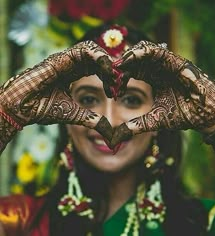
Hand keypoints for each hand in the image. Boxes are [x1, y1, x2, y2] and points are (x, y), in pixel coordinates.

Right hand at [0, 41, 114, 147]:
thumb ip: (94, 121)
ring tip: (115, 75)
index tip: (116, 92)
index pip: (98, 69)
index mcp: (74, 74)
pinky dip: (98, 56)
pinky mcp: (61, 58)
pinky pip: (84, 50)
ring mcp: (66, 59)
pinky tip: (107, 68)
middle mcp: (71, 64)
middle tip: (119, 83)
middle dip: (111, 70)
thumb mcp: (76, 115)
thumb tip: (110, 134)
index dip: (109, 78)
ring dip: (106, 61)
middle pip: (97, 60)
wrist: (23, 108)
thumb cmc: (44, 109)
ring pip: (92, 50)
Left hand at [110, 40, 214, 146]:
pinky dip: (144, 53)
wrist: (204, 115)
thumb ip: (136, 125)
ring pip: (146, 52)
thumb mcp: (154, 120)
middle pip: (137, 60)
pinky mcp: (177, 62)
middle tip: (108, 70)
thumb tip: (116, 136)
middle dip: (123, 64)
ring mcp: (168, 64)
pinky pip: (159, 52)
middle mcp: (159, 69)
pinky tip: (131, 58)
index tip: (111, 85)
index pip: (133, 72)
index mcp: (154, 78)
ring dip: (131, 56)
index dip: (121, 77)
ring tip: (117, 64)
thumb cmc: (182, 116)